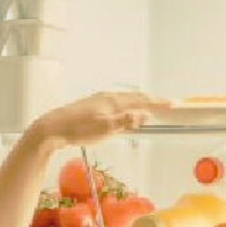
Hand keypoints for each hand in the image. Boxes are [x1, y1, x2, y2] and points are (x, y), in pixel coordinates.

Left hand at [26, 91, 171, 149]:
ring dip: (138, 102)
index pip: (142, 100)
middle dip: (150, 100)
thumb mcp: (106, 128)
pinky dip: (126, 106)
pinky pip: (115, 103)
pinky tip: (122, 112)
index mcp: (114, 101)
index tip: (172, 103)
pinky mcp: (91, 106)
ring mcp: (98, 100)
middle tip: (164, 104)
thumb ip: (126, 121)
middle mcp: (107, 97)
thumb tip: (144, 115)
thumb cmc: (78, 129)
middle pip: (134, 97)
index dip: (158, 102)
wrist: (53, 128)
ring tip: (148, 107)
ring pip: (124, 99)